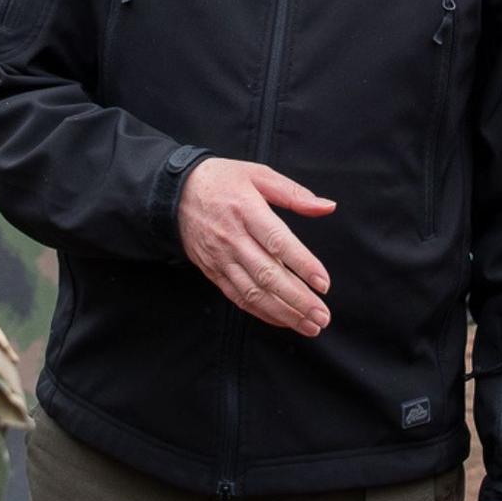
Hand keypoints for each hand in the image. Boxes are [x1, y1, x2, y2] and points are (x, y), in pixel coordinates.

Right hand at [176, 158, 335, 336]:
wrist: (173, 194)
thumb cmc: (222, 181)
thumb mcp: (258, 174)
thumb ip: (295, 194)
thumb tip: (328, 206)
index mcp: (247, 210)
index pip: (277, 242)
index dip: (302, 264)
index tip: (323, 283)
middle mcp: (233, 238)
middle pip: (267, 275)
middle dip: (298, 299)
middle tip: (323, 316)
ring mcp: (221, 259)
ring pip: (253, 293)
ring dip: (283, 312)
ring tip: (310, 326)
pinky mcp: (213, 272)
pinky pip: (238, 297)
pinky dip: (262, 312)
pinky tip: (284, 320)